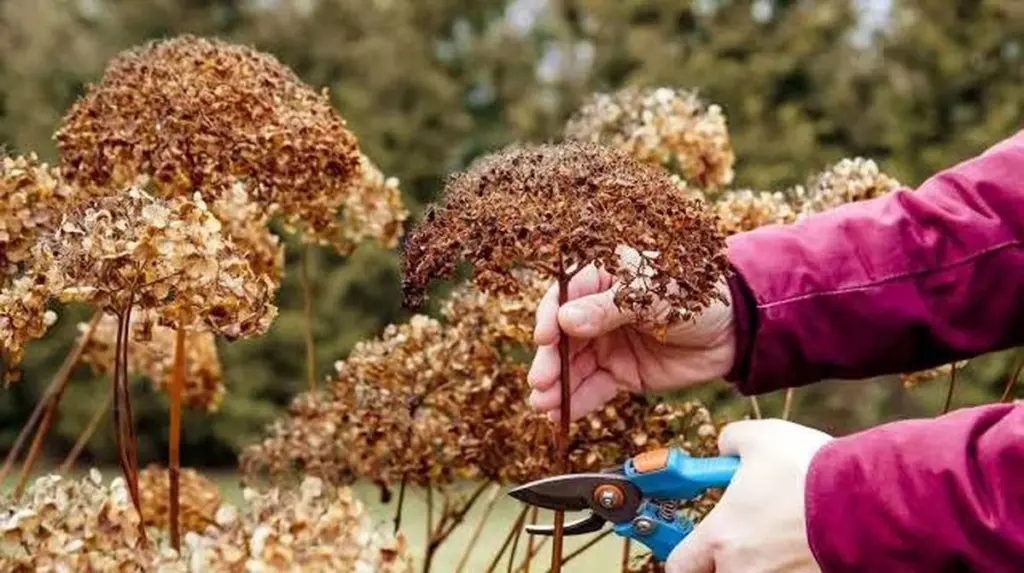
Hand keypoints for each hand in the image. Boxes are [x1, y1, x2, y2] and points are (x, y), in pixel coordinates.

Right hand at [528, 262, 734, 419]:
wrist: (736, 329)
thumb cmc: (696, 294)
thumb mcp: (652, 295)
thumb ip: (608, 309)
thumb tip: (565, 319)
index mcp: (604, 278)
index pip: (564, 295)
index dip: (549, 317)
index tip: (543, 338)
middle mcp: (598, 311)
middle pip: (563, 336)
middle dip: (550, 360)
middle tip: (541, 381)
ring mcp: (608, 344)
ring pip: (574, 366)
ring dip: (557, 386)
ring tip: (543, 404)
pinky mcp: (622, 373)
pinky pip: (594, 388)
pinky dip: (576, 402)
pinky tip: (560, 414)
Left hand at [667, 419, 832, 572]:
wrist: (868, 501)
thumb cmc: (808, 470)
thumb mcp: (759, 437)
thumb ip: (731, 441)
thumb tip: (725, 447)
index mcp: (721, 538)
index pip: (680, 566)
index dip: (685, 557)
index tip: (693, 548)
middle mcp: (743, 570)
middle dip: (726, 561)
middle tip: (742, 539)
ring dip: (763, 563)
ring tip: (782, 538)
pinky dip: (794, 565)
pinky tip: (809, 544)